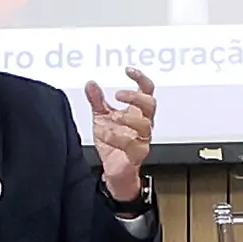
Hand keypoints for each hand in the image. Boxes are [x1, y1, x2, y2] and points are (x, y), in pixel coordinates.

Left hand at [81, 71, 158, 202]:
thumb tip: (91, 84)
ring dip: (126, 119)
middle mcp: (143, 124)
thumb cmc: (113, 144)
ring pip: (145, 125)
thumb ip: (97, 101)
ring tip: (113, 118)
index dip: (141, 78)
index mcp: (138, 112)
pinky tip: (105, 135)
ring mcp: (142, 139)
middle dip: (135, 97)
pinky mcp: (137, 154)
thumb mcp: (101, 118)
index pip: (147, 90)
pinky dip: (115, 137)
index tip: (128, 70)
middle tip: (119, 94)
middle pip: (151, 104)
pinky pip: (132, 145)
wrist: (113, 171)